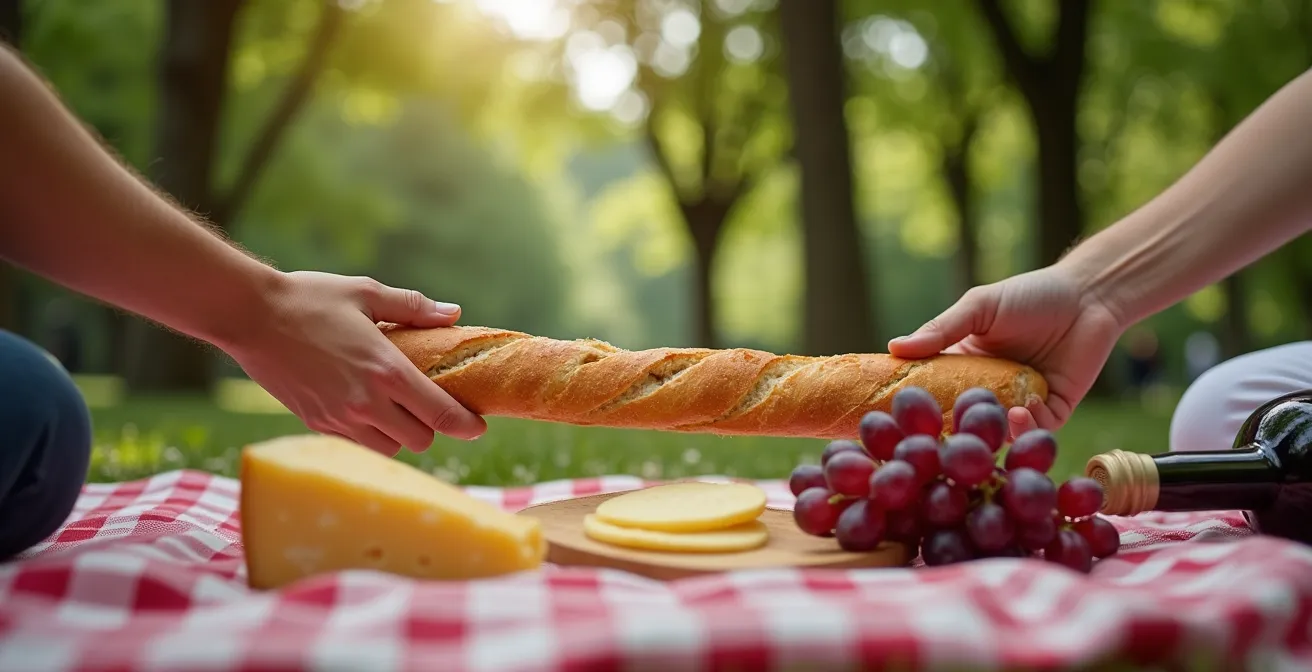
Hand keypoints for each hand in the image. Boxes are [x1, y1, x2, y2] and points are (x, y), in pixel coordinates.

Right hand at [222, 270, 485, 454]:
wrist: (249, 315)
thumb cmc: (310, 298)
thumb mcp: (366, 293)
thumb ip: (413, 307)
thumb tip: (452, 314)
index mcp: (386, 370)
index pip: (440, 414)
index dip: (465, 425)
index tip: (477, 426)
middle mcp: (365, 402)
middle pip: (420, 440)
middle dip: (430, 427)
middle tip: (428, 405)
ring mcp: (338, 418)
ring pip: (389, 449)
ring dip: (399, 434)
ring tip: (395, 408)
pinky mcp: (315, 423)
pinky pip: (357, 444)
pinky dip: (369, 435)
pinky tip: (364, 410)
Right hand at [887, 266, 1123, 437]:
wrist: (1088, 296)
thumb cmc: (1029, 295)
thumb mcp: (979, 308)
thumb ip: (942, 329)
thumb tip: (894, 347)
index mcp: (966, 365)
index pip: (935, 390)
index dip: (918, 404)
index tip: (899, 415)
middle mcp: (991, 389)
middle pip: (965, 419)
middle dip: (955, 430)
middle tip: (943, 436)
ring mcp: (1022, 402)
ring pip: (1001, 431)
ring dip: (996, 429)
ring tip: (996, 416)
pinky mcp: (1054, 410)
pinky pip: (1037, 430)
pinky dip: (1028, 425)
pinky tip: (1024, 410)